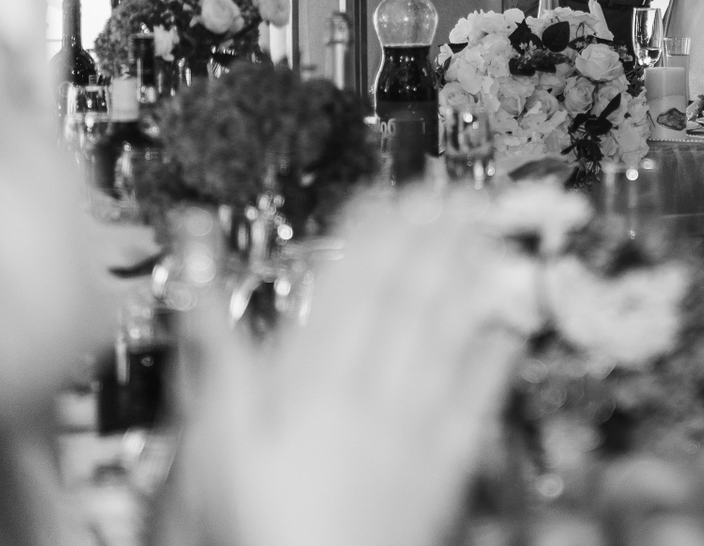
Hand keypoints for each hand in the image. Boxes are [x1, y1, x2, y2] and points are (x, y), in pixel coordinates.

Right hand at [179, 190, 525, 545]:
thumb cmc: (252, 527)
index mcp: (312, 383)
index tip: (392, 192)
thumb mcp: (214, 438)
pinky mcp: (441, 470)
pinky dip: (493, 362)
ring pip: (445, 338)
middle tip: (451, 192)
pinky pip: (475, 404)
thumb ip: (214, 352)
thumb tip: (196, 281)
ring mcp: (412, 431)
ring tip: (479, 233)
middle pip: (405, 302)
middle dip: (429, 241)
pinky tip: (507, 328)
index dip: (373, 234)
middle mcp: (370, 397)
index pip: (350, 287)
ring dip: (464, 281)